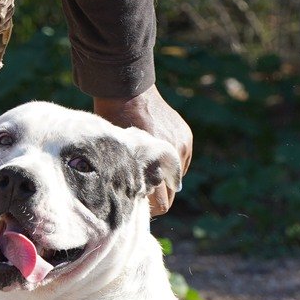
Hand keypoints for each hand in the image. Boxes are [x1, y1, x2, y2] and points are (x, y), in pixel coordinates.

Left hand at [94, 87, 192, 214]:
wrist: (128, 90)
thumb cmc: (113, 124)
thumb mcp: (115, 155)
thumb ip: (128, 178)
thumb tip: (131, 200)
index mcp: (153, 164)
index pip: (162, 205)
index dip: (149, 208)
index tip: (137, 205)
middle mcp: (173, 157)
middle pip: (171, 194)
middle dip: (156, 196)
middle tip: (138, 190)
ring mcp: (182, 146)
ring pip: (176, 177)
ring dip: (163, 177)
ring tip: (145, 168)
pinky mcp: (186, 137)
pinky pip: (180, 161)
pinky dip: (169, 162)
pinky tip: (153, 155)